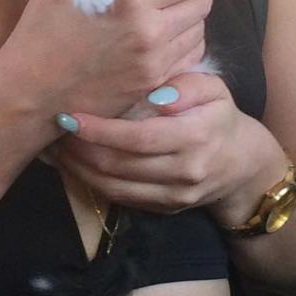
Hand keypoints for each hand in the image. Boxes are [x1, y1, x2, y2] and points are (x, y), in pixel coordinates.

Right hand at [0, 0, 217, 120]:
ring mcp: (155, 61)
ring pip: (199, 30)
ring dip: (193, 15)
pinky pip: (189, 57)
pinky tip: (170, 36)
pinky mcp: (153, 83)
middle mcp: (151, 31)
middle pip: (203, 2)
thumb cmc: (41, 31)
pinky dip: (186, 42)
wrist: (33, 91)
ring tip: (177, 8)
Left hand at [53, 71, 283, 215]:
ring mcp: (172, 196)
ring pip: (112, 186)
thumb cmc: (219, 117)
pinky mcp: (162, 209)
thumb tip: (159, 95)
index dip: (100, 130)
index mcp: (195, 138)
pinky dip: (90, 181)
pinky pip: (118, 197)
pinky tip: (73, 162)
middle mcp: (183, 172)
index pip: (138, 138)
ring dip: (78, 167)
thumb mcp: (215, 89)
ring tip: (55, 145)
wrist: (241, 166)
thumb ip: (189, 85)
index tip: (70, 116)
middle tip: (55, 127)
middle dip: (79, 148)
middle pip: (118, 165)